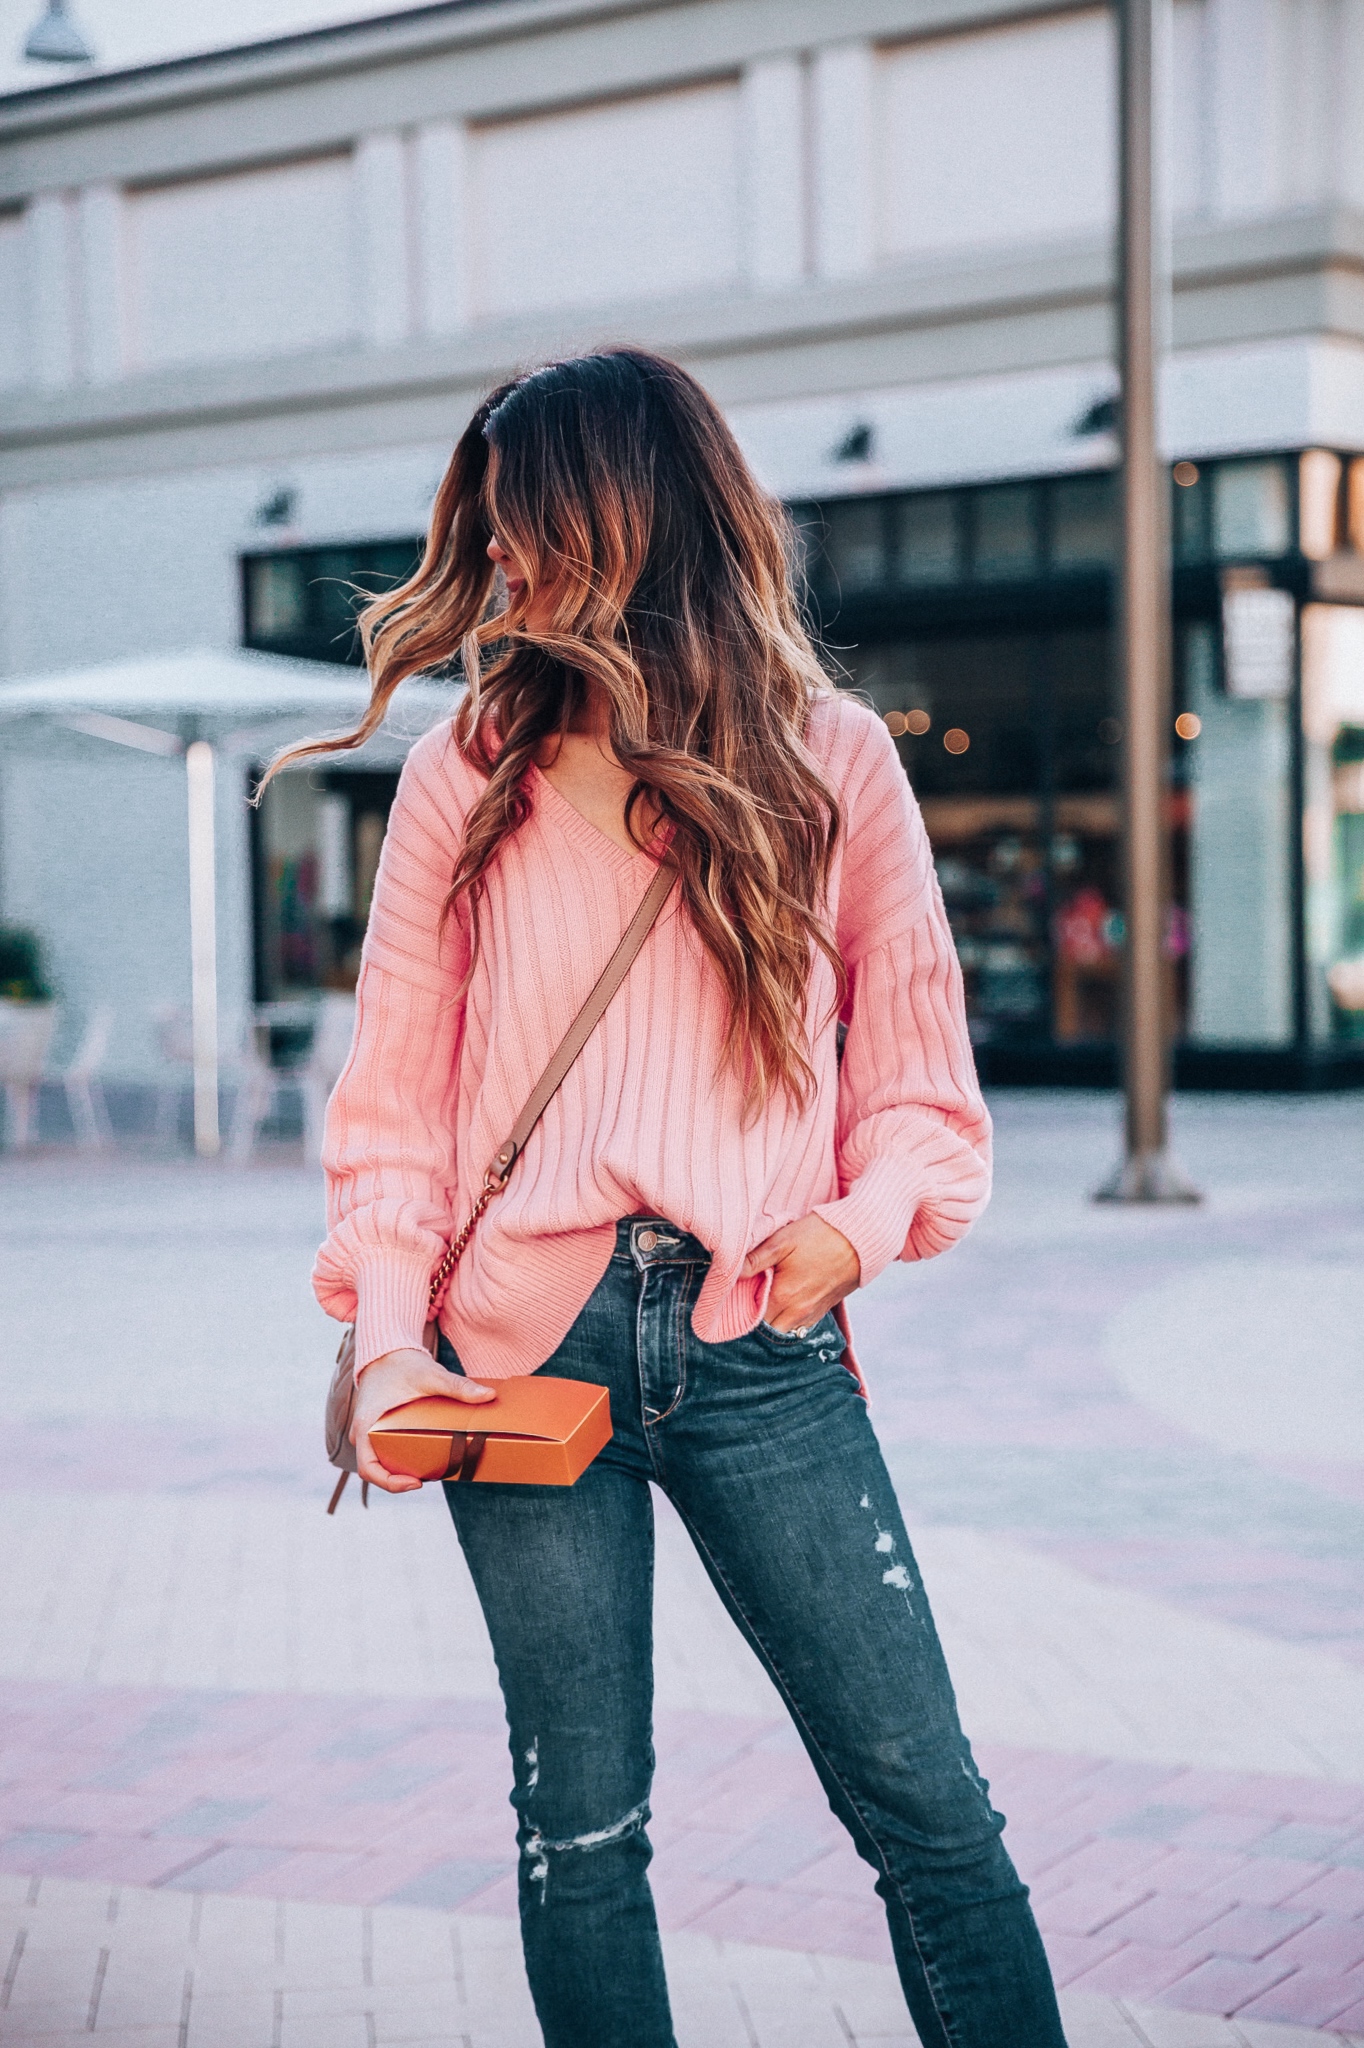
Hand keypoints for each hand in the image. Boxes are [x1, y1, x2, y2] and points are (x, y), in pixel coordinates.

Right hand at [351, 1346, 495, 1493]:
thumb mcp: (431, 1375)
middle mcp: (361, 1432)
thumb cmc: (403, 1363)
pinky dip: (401, 1458)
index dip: (390, 1483)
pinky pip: (384, 1451)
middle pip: (376, 1469)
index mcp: (366, 1424)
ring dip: (400, 1470)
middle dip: (400, 1479)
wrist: (388, 1350)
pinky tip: (424, 1456)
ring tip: (430, 1469)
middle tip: (431, 1477)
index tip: (416, 1483)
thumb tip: (489, 1395)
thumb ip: (458, 1386)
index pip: (368, 1468)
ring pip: (379, 1462)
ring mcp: (367, 1432)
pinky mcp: (376, 1429)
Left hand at [740, 1214, 860, 1333]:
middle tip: (748, 1300)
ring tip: (764, 1302)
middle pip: (767, 1329)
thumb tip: (732, 1274)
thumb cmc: (820, 1235)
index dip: (740, 1309)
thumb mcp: (783, 1240)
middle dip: (755, 1319)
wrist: (861, 1238)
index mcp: (784, 1296)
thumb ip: (755, 1259)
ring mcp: (813, 1314)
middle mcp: (798, 1312)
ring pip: (783, 1331)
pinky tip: (783, 1304)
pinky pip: (800, 1327)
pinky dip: (788, 1321)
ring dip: (772, 1321)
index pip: (752, 1317)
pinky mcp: (824, 1311)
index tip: (736, 1297)